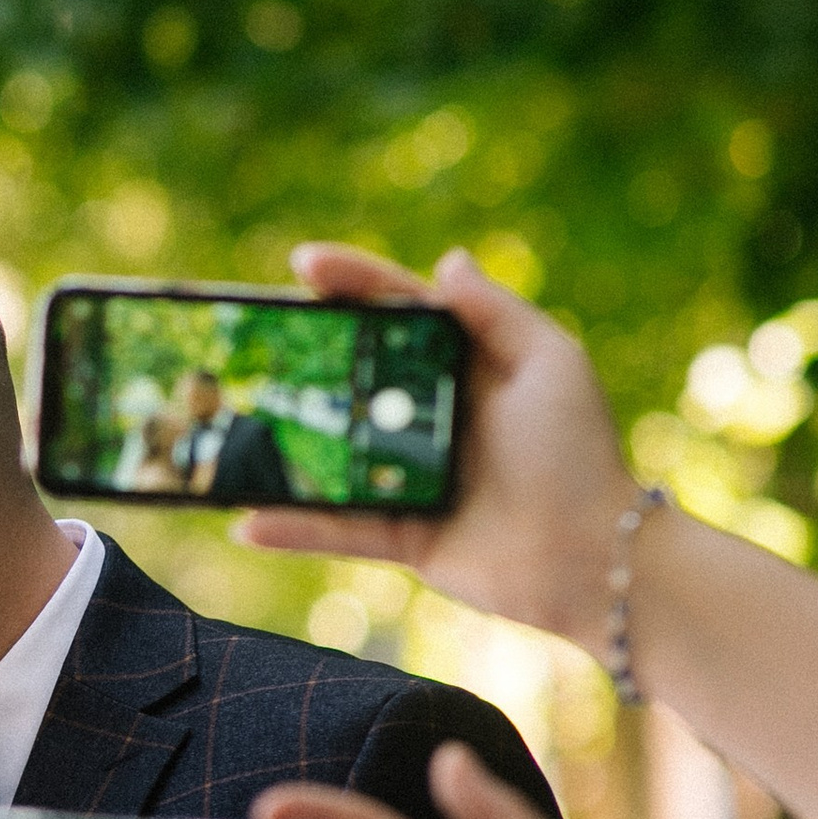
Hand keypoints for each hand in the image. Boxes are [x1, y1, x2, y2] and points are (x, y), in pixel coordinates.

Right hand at [233, 244, 642, 649]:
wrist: (592, 558)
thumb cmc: (578, 453)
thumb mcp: (550, 363)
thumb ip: (495, 313)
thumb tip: (446, 260)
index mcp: (467, 365)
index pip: (399, 310)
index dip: (353, 283)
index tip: (302, 265)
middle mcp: (432, 416)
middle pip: (353, 375)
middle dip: (300, 356)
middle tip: (245, 336)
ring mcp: (413, 477)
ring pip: (333, 454)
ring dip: (279, 443)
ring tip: (225, 421)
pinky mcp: (405, 535)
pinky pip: (337, 528)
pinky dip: (292, 528)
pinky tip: (244, 521)